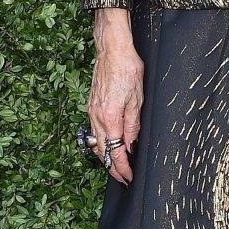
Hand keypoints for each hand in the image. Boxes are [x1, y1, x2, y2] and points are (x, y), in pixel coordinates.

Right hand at [88, 9, 143, 186]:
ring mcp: (91, 112)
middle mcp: (97, 117)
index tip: (129, 177)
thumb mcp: (138, 99)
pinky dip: (101, 143)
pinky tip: (110, 145)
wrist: (112, 50)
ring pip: (96, 143)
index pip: (115, 152)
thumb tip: (131, 145)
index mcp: (110, 117)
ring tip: (117, 166)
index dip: (122, 168)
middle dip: (112, 168)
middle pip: (102, 152)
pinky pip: (94, 131)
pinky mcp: (91, 106)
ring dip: (105, 157)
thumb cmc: (128, 69)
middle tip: (124, 178)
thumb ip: (133, 125)